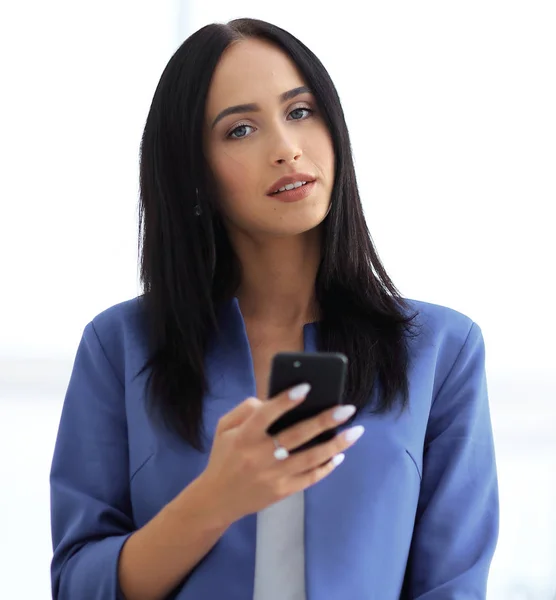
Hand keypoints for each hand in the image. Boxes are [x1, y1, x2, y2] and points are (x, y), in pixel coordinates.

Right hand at [196, 384, 363, 525]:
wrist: (217, 500)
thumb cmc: (224, 456)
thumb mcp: (224, 428)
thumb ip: (246, 410)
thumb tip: (272, 400)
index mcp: (244, 437)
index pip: (265, 415)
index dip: (285, 401)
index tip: (307, 386)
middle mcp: (259, 456)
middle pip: (296, 436)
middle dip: (324, 421)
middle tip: (347, 409)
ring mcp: (273, 476)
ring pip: (310, 458)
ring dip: (335, 444)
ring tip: (355, 431)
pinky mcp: (282, 491)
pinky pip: (309, 478)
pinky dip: (327, 467)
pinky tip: (340, 454)